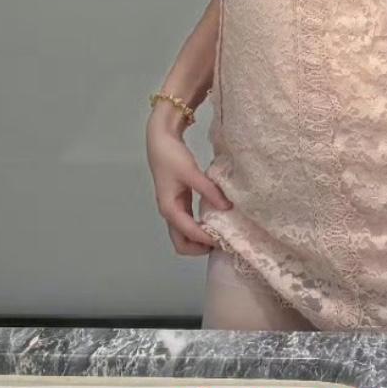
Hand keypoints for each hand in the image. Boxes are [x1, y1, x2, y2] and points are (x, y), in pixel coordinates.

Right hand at [145, 114, 232, 256]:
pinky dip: (199, 227)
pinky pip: (188, 222)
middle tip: (221, 243)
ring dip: (199, 239)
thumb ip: (209, 190)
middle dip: (199, 248)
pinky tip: (213, 220)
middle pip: (182, 243)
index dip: (206, 239)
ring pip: (184, 235)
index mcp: (169, 208)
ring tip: (220, 235)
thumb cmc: (171, 156)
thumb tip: (227, 206)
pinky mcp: (179, 201)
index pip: (189, 233)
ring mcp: (174, 208)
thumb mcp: (191, 172)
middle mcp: (170, 212)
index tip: (224, 240)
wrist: (160, 139)